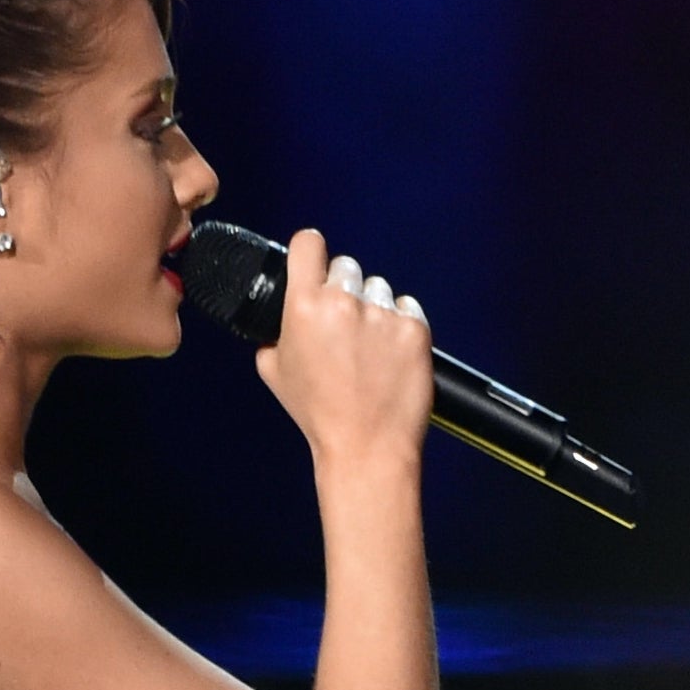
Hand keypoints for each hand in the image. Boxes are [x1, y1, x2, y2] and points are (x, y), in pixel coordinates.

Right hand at [253, 229, 434, 468]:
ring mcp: (383, 314)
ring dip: (373, 307)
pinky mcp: (415, 329)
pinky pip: (407, 307)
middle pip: (346, 265)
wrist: (366, 446)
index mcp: (304, 305)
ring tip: (368, 347)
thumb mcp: (274, 371)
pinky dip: (400, 323)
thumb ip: (274, 334)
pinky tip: (389, 352)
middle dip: (343, 288)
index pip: (308, 243)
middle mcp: (344, 302)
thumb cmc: (319, 414)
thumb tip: (280, 320)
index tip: (314, 257)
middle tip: (343, 323)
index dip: (310, 250)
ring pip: (379, 287)